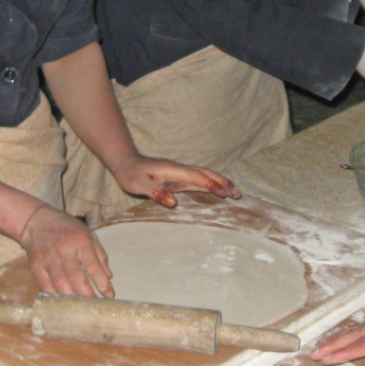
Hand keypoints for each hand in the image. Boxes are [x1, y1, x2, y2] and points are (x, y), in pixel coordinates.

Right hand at [19, 204, 114, 297]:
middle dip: (88, 295)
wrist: (36, 221)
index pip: (93, 266)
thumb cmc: (67, 228)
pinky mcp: (36, 266)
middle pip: (76, 278)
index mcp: (81, 241)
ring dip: (72, 299)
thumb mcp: (88, 234)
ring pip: (61, 285)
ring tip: (81, 307)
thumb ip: (100, 255)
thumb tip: (109, 276)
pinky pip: (46, 286)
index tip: (110, 296)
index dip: (103, 283)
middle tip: (95, 306)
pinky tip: (64, 302)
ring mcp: (48, 258)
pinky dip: (56, 296)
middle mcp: (64, 250)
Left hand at [110, 154, 240, 206]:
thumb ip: (155, 192)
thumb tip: (173, 202)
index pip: (196, 176)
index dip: (210, 185)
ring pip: (205, 175)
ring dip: (220, 182)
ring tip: (234, 192)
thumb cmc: (131, 174)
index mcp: (172, 170)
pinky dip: (210, 185)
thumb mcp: (138, 184)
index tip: (224, 194)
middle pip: (206, 173)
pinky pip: (199, 180)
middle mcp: (179, 169)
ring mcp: (180, 173)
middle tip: (238, 193)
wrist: (126, 163)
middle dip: (222, 182)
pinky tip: (217, 191)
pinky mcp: (178, 178)